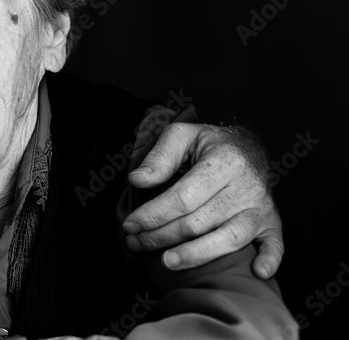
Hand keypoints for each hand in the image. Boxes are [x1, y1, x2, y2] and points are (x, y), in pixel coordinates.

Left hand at [121, 121, 282, 278]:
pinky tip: (257, 272)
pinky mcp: (272, 222)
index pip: (184, 196)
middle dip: (162, 236)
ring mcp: (261, 207)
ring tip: (166, 262)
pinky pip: (276, 245)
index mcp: (224, 161)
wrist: (247, 146)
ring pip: (230, 239)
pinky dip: (271, 260)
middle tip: (135, 243)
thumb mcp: (182, 135)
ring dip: (196, 255)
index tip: (130, 224)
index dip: (154, 214)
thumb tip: (136, 180)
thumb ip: (160, 157)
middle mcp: (247, 186)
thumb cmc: (208, 143)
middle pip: (200, 222)